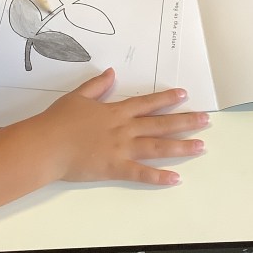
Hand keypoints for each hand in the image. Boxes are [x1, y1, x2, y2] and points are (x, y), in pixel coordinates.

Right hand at [40, 68, 208, 186]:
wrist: (47, 145)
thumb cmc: (58, 121)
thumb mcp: (77, 97)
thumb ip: (96, 86)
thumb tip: (111, 73)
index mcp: (115, 111)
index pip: (146, 103)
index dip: (166, 98)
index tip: (184, 94)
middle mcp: (124, 129)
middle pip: (160, 124)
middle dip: (185, 121)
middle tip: (206, 120)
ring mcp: (121, 149)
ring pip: (157, 147)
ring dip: (181, 146)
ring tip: (201, 145)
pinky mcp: (115, 168)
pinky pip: (141, 173)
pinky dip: (159, 176)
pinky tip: (176, 178)